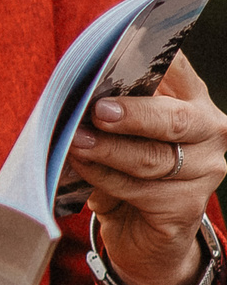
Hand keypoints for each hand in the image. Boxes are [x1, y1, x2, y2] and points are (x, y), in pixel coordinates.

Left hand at [65, 53, 226, 284]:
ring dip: (108, 150)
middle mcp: (209, 132)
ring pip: (154, 158)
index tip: (123, 51)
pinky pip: (140, 190)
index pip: (178, 68)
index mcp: (191, 100)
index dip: (155, 57)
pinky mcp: (187, 207)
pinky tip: (83, 171)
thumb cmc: (124, 171)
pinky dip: (104, 179)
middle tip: (99, 112)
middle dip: (136, 114)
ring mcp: (205, 171)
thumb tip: (75, 101)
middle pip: (178, 119)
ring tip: (74, 142)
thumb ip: (107, 114)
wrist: (140, 233)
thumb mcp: (116, 136)